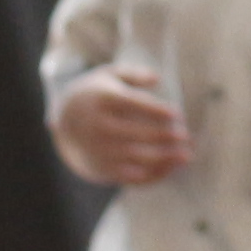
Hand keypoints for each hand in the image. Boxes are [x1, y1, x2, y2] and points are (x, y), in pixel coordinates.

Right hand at [54, 65, 191, 187]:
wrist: (63, 124)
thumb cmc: (96, 95)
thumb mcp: (109, 76)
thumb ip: (133, 74)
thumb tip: (157, 79)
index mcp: (103, 100)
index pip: (134, 105)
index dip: (158, 111)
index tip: (177, 115)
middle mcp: (99, 126)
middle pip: (139, 133)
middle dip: (166, 136)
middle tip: (186, 135)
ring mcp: (100, 150)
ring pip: (137, 157)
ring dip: (165, 158)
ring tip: (186, 155)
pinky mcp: (102, 168)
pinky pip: (131, 176)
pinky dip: (154, 174)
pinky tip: (171, 167)